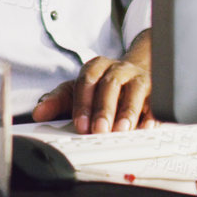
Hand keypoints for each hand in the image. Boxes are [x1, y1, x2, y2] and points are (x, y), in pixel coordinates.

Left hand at [32, 34, 154, 133]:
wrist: (136, 71)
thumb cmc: (102, 85)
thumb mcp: (77, 90)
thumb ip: (57, 101)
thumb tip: (38, 112)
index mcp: (96, 66)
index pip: (86, 81)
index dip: (83, 104)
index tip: (80, 125)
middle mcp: (118, 69)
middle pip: (110, 85)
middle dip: (104, 110)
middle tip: (99, 131)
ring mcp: (139, 78)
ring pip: (135, 91)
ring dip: (128, 112)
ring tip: (122, 130)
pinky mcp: (157, 90)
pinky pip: (156, 101)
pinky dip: (152, 114)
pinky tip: (146, 127)